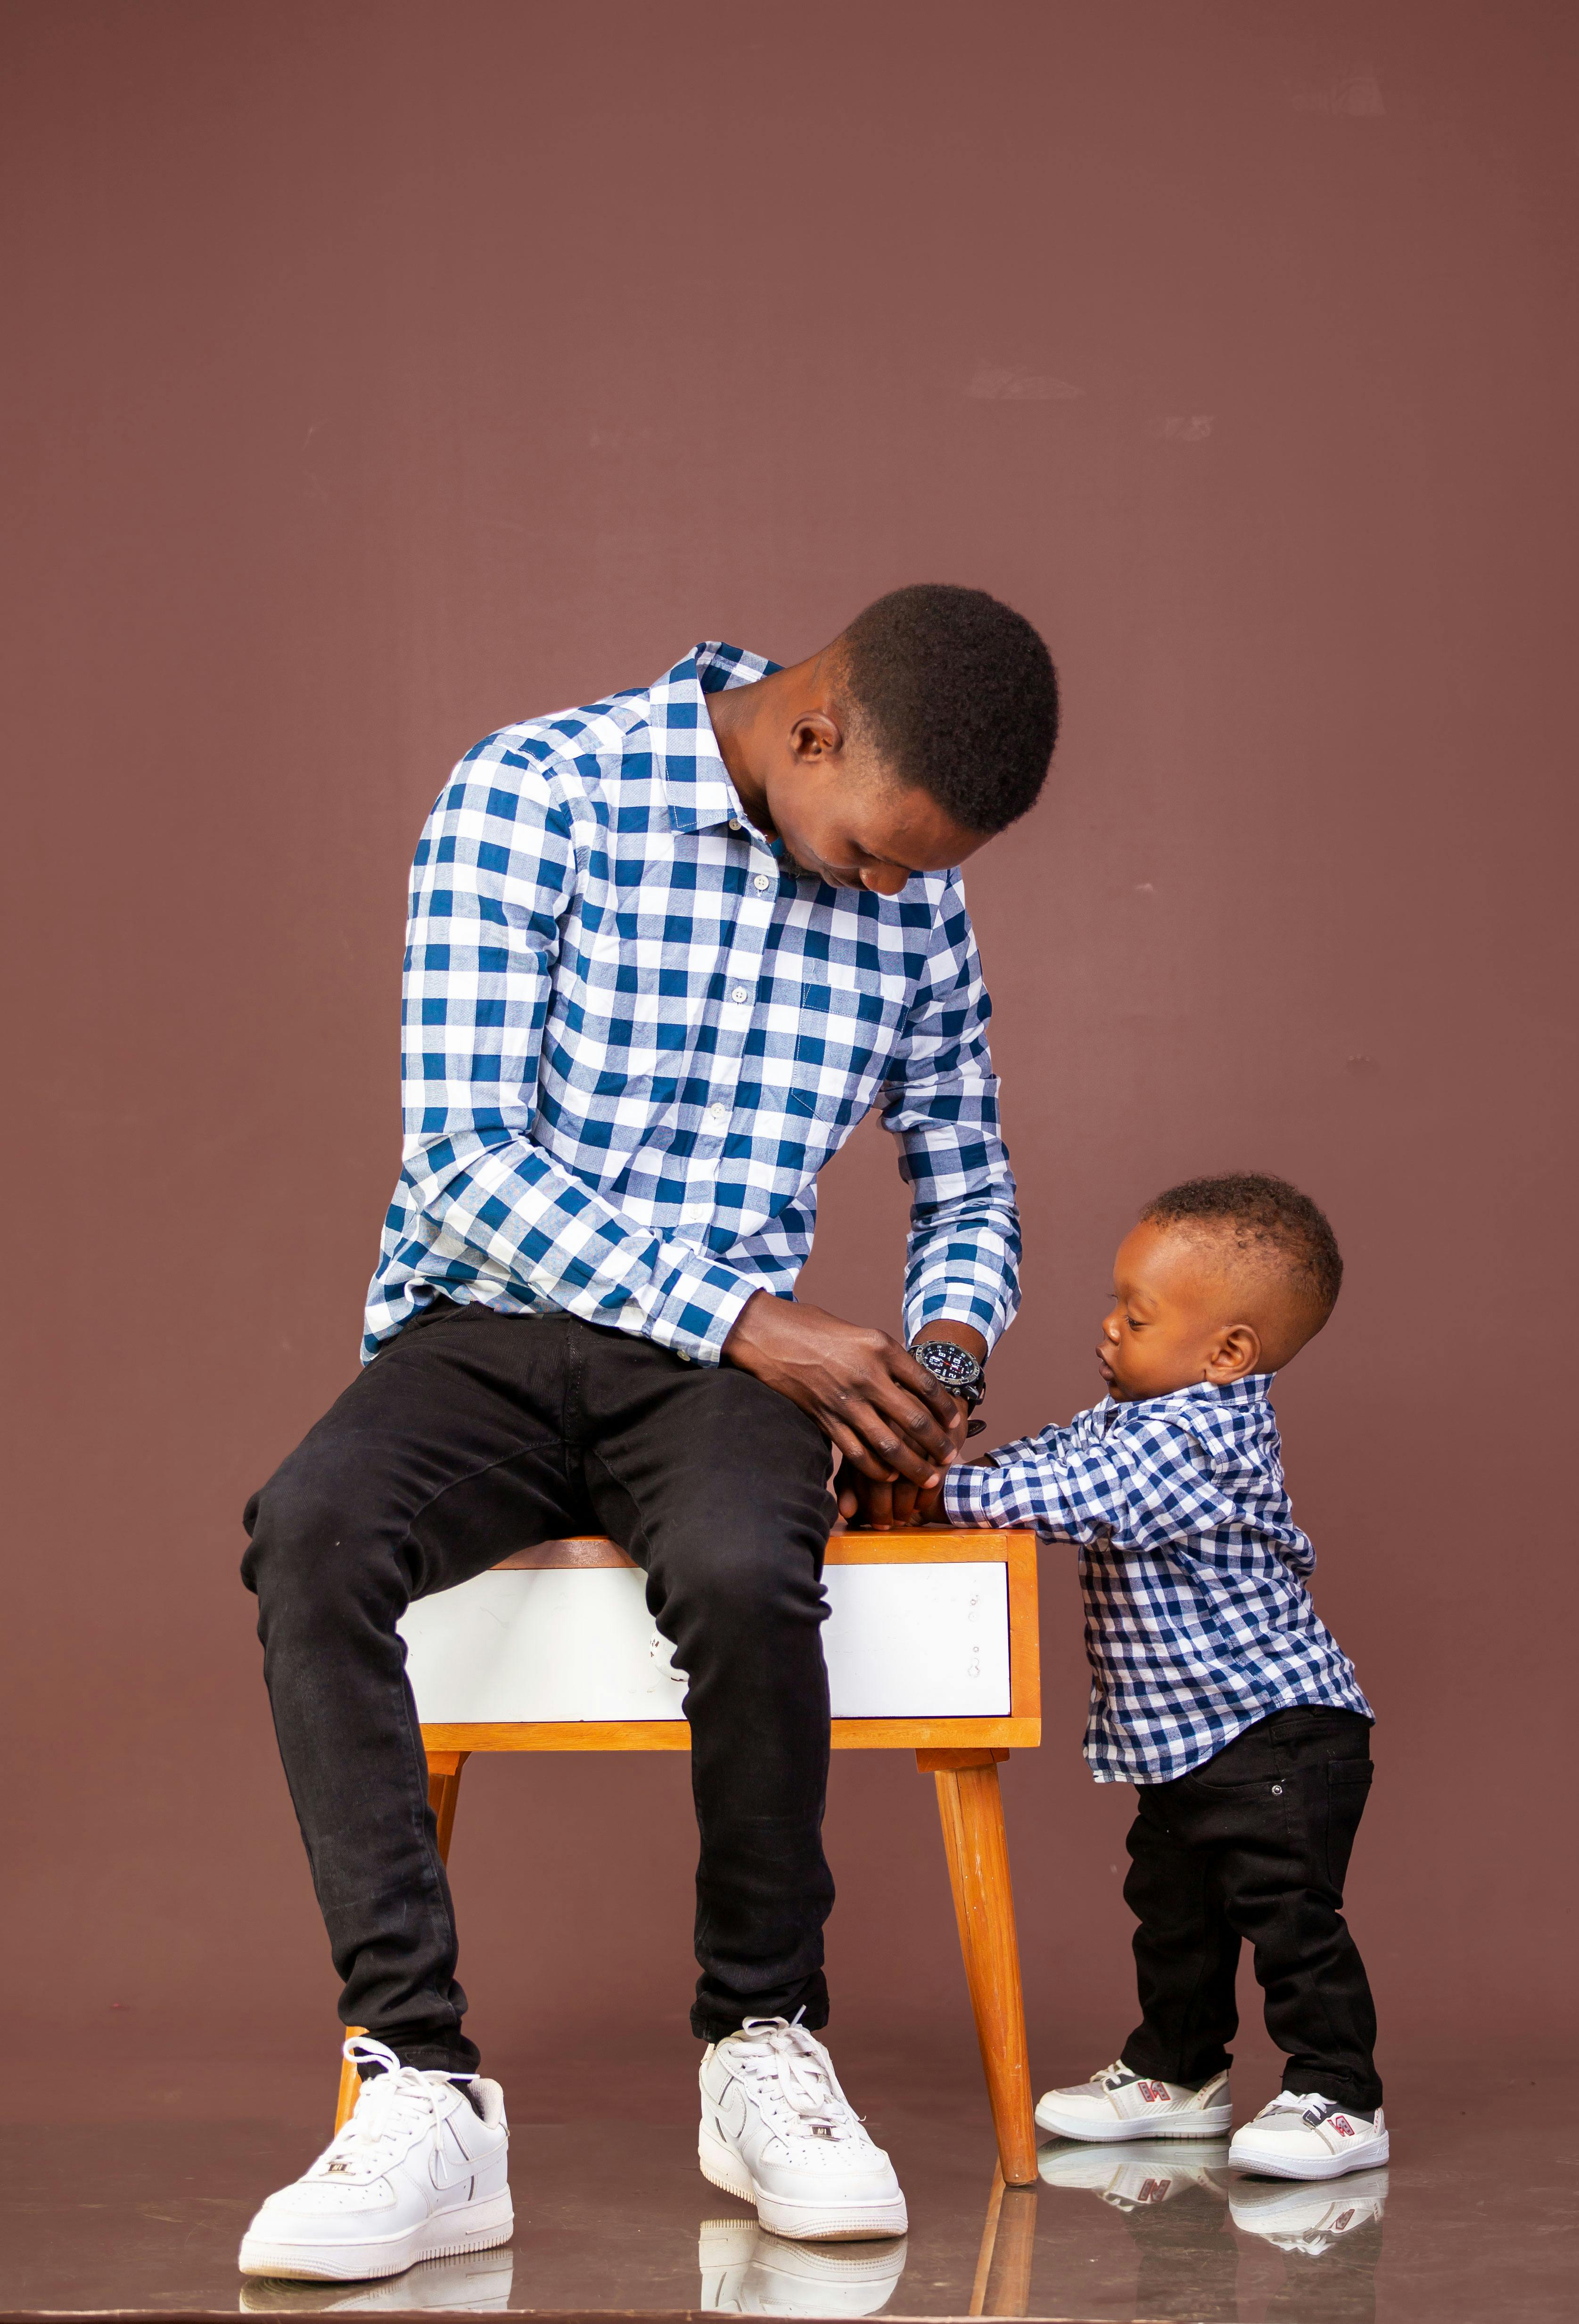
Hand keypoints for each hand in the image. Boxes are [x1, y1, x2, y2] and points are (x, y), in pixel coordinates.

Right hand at [722, 1293, 962, 1487]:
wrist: (768, 1335)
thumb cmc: (815, 1329)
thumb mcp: (861, 1334)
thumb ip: (888, 1359)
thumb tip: (915, 1386)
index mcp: (880, 1348)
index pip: (927, 1384)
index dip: (945, 1408)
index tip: (954, 1423)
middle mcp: (867, 1375)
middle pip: (914, 1421)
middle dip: (937, 1445)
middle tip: (949, 1458)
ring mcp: (845, 1400)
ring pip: (888, 1445)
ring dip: (912, 1466)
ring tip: (927, 1478)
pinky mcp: (824, 1418)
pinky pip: (857, 1453)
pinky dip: (876, 1469)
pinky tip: (889, 1476)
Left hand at [838, 1398, 968, 1527]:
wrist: (919, 1385)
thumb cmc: (883, 1423)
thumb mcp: (860, 1446)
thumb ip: (850, 1478)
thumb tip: (847, 1513)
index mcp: (861, 1425)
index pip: (861, 1476)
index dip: (868, 1504)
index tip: (875, 1521)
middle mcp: (885, 1425)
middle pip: (884, 1480)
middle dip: (886, 1509)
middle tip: (890, 1524)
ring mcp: (913, 1427)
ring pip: (910, 1477)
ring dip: (907, 1504)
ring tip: (905, 1516)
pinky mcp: (941, 1429)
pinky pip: (935, 1471)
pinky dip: (929, 1493)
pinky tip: (922, 1503)